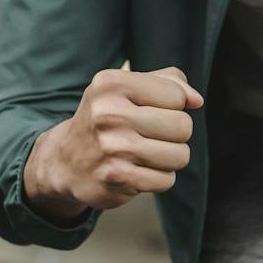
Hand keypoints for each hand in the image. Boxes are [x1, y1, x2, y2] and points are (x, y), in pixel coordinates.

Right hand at [24, 67, 202, 219]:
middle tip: (149, 136)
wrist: (65, 161)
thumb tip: (196, 101)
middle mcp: (109, 113)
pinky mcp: (117, 177)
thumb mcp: (128, 88)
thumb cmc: (108, 119)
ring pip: (180, 155)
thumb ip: (168, 82)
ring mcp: (112, 147)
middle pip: (183, 126)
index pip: (176, 95)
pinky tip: (137, 171)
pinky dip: (158, 178)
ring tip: (144, 154)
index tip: (150, 111)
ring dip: (169, 158)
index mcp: (111, 84)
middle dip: (174, 134)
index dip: (173, 106)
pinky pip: (166, 179)